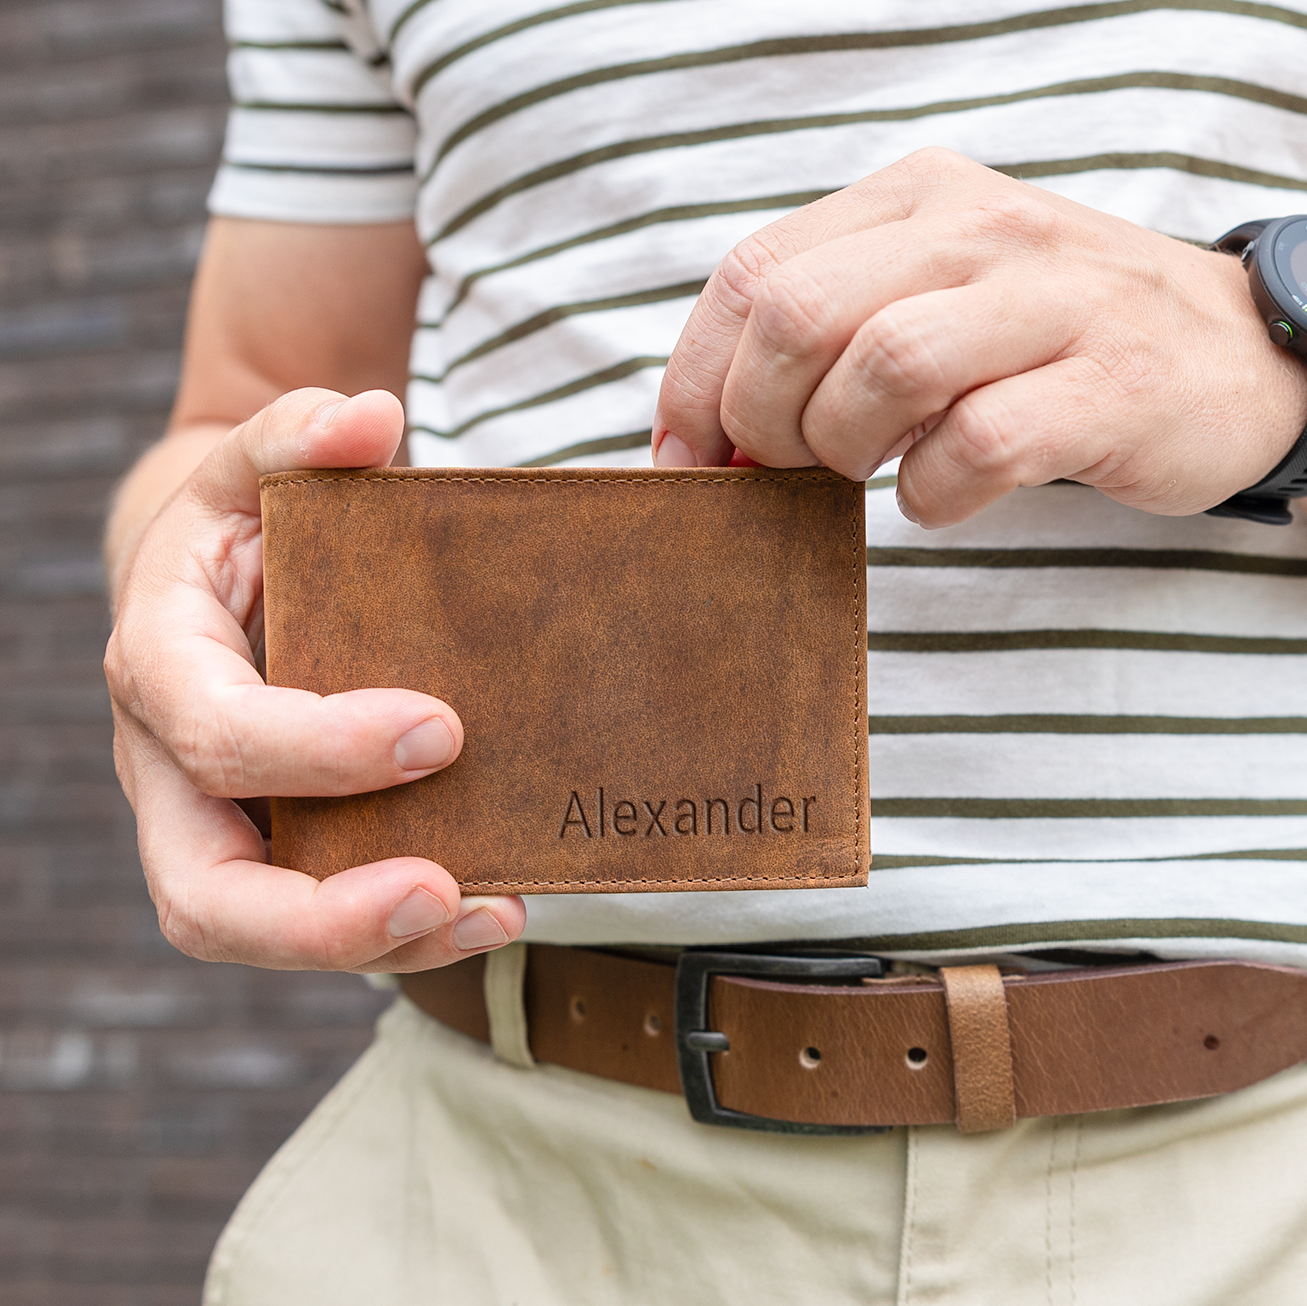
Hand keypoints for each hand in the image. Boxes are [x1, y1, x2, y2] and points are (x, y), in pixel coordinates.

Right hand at [105, 388, 525, 970]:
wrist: (218, 582)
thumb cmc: (243, 525)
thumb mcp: (253, 465)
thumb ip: (300, 431)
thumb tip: (372, 417)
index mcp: (162, 667)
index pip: (216, 734)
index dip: (317, 750)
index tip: (441, 731)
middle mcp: (172, 768)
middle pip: (204, 893)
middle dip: (320, 916)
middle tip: (441, 890)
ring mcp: (217, 822)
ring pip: (259, 932)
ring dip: (375, 943)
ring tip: (494, 910)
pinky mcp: (271, 848)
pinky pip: (316, 916)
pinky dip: (400, 927)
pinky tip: (492, 901)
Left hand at [653, 148, 1306, 524]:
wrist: (1232, 353)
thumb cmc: (1044, 344)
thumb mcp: (929, 299)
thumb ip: (822, 338)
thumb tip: (701, 435)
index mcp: (914, 202)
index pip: (752, 273)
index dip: (694, 380)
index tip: (687, 458)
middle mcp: (977, 230)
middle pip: (799, 317)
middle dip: (761, 420)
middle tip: (785, 469)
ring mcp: (1051, 300)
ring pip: (884, 367)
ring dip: (844, 451)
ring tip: (868, 474)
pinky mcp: (1107, 383)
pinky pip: (977, 443)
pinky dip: (934, 493)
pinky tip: (941, 494)